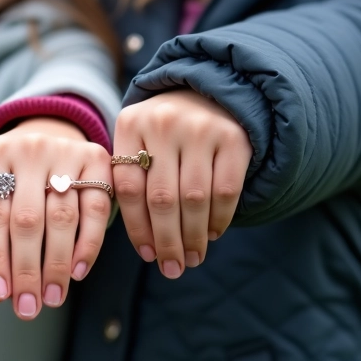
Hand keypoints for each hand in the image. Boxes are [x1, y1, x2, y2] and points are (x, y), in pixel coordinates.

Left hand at [0, 118, 112, 319]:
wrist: (48, 135)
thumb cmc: (11, 178)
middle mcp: (28, 148)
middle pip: (27, 220)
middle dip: (27, 270)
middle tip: (27, 308)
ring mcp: (65, 151)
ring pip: (62, 218)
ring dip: (57, 265)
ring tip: (52, 298)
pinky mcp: (97, 159)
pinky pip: (96, 209)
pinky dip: (88, 244)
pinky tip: (77, 272)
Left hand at [112, 89, 251, 278]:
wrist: (208, 91)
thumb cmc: (164, 132)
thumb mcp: (139, 142)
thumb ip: (133, 180)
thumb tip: (146, 246)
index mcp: (130, 125)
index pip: (127, 188)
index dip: (137, 229)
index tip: (148, 256)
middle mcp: (163, 123)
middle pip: (161, 199)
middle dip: (167, 241)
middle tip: (172, 268)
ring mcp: (200, 128)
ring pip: (194, 199)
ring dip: (194, 237)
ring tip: (192, 258)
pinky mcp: (234, 138)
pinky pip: (225, 191)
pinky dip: (219, 219)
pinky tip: (212, 234)